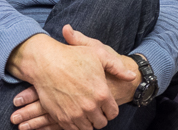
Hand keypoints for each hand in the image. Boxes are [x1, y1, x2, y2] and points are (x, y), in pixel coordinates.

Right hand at [7, 29, 135, 129]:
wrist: (45, 62)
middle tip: (93, 109)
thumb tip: (132, 76)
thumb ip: (117, 67)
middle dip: (99, 117)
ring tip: (83, 111)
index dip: (109, 109)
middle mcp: (90, 107)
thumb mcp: (98, 54)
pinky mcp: (62, 118)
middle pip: (101, 123)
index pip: (113, 112)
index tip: (104, 105)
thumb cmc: (72, 56)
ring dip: (87, 121)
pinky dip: (75, 125)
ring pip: (88, 128)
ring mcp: (76, 114)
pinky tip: (73, 114)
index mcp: (102, 93)